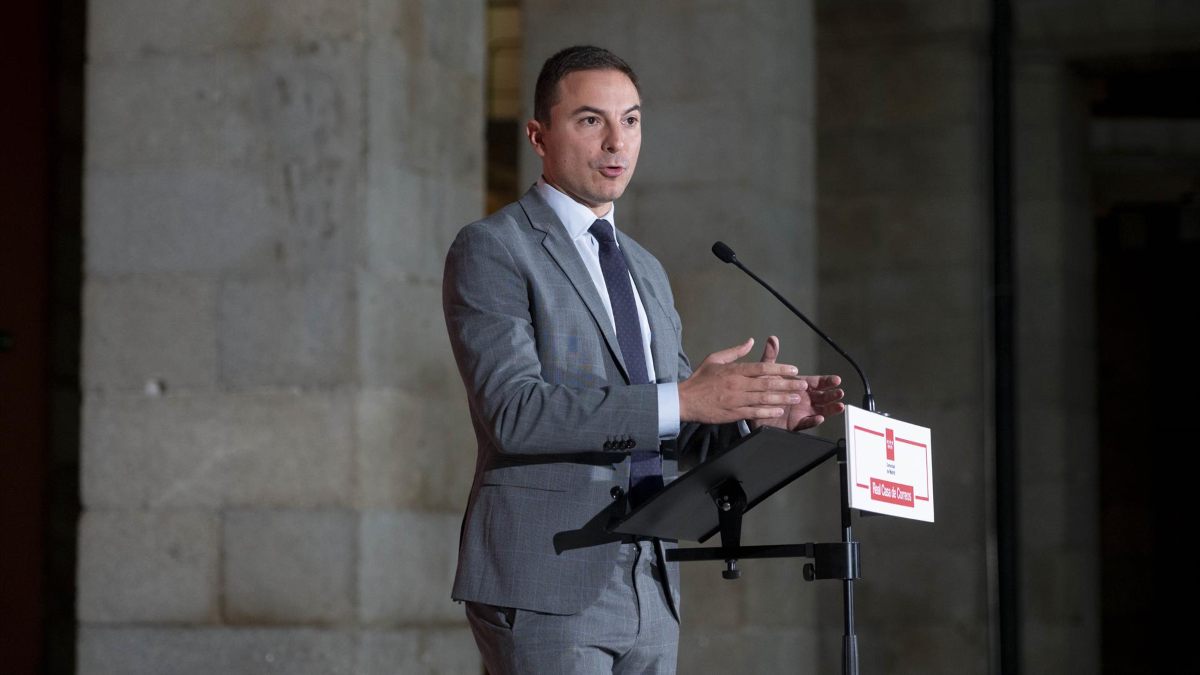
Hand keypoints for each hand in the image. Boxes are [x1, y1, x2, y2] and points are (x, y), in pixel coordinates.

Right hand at [678, 338, 810, 423]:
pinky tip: (780, 411)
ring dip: (783, 398)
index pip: (762, 368)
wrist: (685, 400)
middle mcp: (737, 384)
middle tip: (803, 385)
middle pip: (767, 383)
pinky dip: (768, 412)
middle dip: (788, 384)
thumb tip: (751, 341)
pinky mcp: (733, 413)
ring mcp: (736, 400)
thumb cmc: (700, 379)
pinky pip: (754, 412)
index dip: (780, 369)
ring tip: (796, 398)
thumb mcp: (715, 359)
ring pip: (764, 398)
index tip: (794, 370)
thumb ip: (735, 351)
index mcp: (734, 370)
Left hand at [750, 335, 845, 430]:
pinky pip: (806, 423)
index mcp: (801, 385)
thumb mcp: (767, 372)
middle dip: (832, 394)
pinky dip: (813, 421)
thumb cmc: (763, 388)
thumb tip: (772, 339)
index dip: (828, 381)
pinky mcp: (795, 423)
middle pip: (822, 396)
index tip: (837, 379)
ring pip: (820, 410)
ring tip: (840, 406)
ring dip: (830, 408)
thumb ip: (771, 357)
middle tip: (840, 392)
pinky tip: (819, 418)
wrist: (752, 407)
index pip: (818, 382)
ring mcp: (801, 411)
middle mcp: (804, 398)